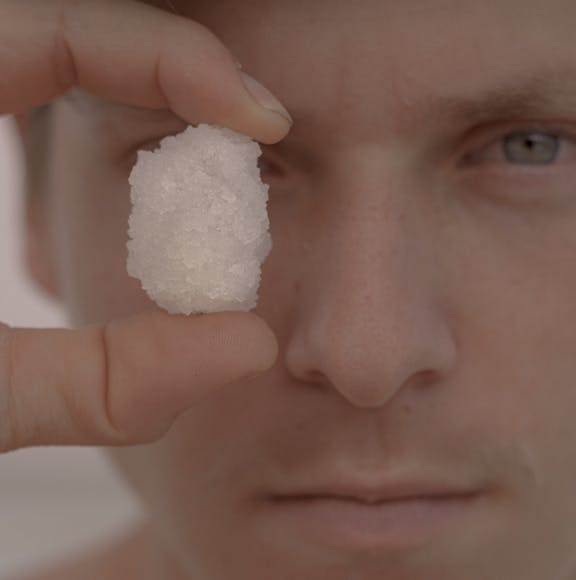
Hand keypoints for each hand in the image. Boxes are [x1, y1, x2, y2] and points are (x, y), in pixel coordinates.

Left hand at [0, 0, 289, 451]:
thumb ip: (102, 382)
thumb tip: (247, 348)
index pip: (59, 27)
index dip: (180, 60)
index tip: (260, 118)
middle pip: (67, 32)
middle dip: (176, 76)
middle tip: (248, 139)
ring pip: (49, 61)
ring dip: (145, 97)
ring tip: (211, 158)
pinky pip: (25, 100)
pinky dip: (100, 126)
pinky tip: (141, 182)